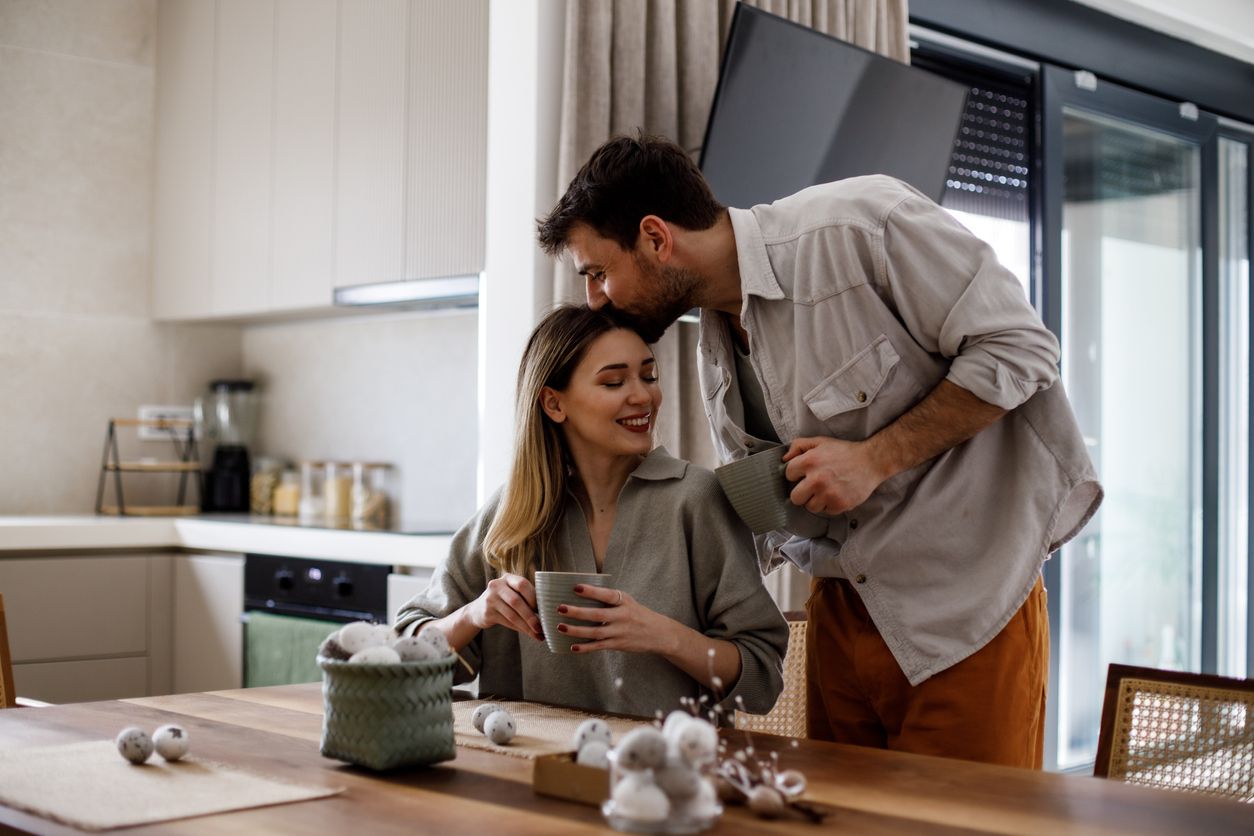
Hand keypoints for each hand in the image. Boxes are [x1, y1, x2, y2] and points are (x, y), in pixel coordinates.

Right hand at [466, 572, 543, 640]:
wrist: (478, 610)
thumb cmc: (504, 600)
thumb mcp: (512, 592)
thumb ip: (526, 595)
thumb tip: (549, 609)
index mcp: (507, 577)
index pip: (522, 584)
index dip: (533, 597)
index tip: (542, 608)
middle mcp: (497, 586)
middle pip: (516, 601)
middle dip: (530, 616)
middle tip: (541, 627)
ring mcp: (490, 599)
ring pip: (512, 615)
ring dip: (526, 626)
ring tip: (538, 634)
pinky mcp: (487, 613)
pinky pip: (507, 622)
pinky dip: (520, 629)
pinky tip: (528, 634)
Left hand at [555, 585, 670, 654]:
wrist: (658, 634)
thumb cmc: (637, 614)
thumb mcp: (628, 602)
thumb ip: (610, 599)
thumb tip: (582, 592)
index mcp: (624, 602)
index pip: (607, 595)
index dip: (591, 591)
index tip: (575, 587)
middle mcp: (622, 616)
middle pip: (597, 615)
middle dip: (577, 612)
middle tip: (560, 608)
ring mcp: (620, 632)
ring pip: (595, 633)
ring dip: (576, 631)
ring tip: (560, 627)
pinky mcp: (618, 644)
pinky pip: (598, 646)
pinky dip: (585, 648)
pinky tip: (572, 647)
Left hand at [782, 436, 887, 515]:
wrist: (871, 461)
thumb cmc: (844, 452)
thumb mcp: (820, 442)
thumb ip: (799, 445)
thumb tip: (784, 459)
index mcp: (810, 461)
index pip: (788, 475)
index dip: (796, 474)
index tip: (805, 473)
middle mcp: (817, 479)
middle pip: (795, 498)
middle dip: (802, 492)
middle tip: (812, 486)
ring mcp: (828, 494)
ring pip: (810, 507)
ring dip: (816, 500)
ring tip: (827, 490)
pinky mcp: (839, 504)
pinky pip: (826, 511)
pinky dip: (830, 505)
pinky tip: (836, 494)